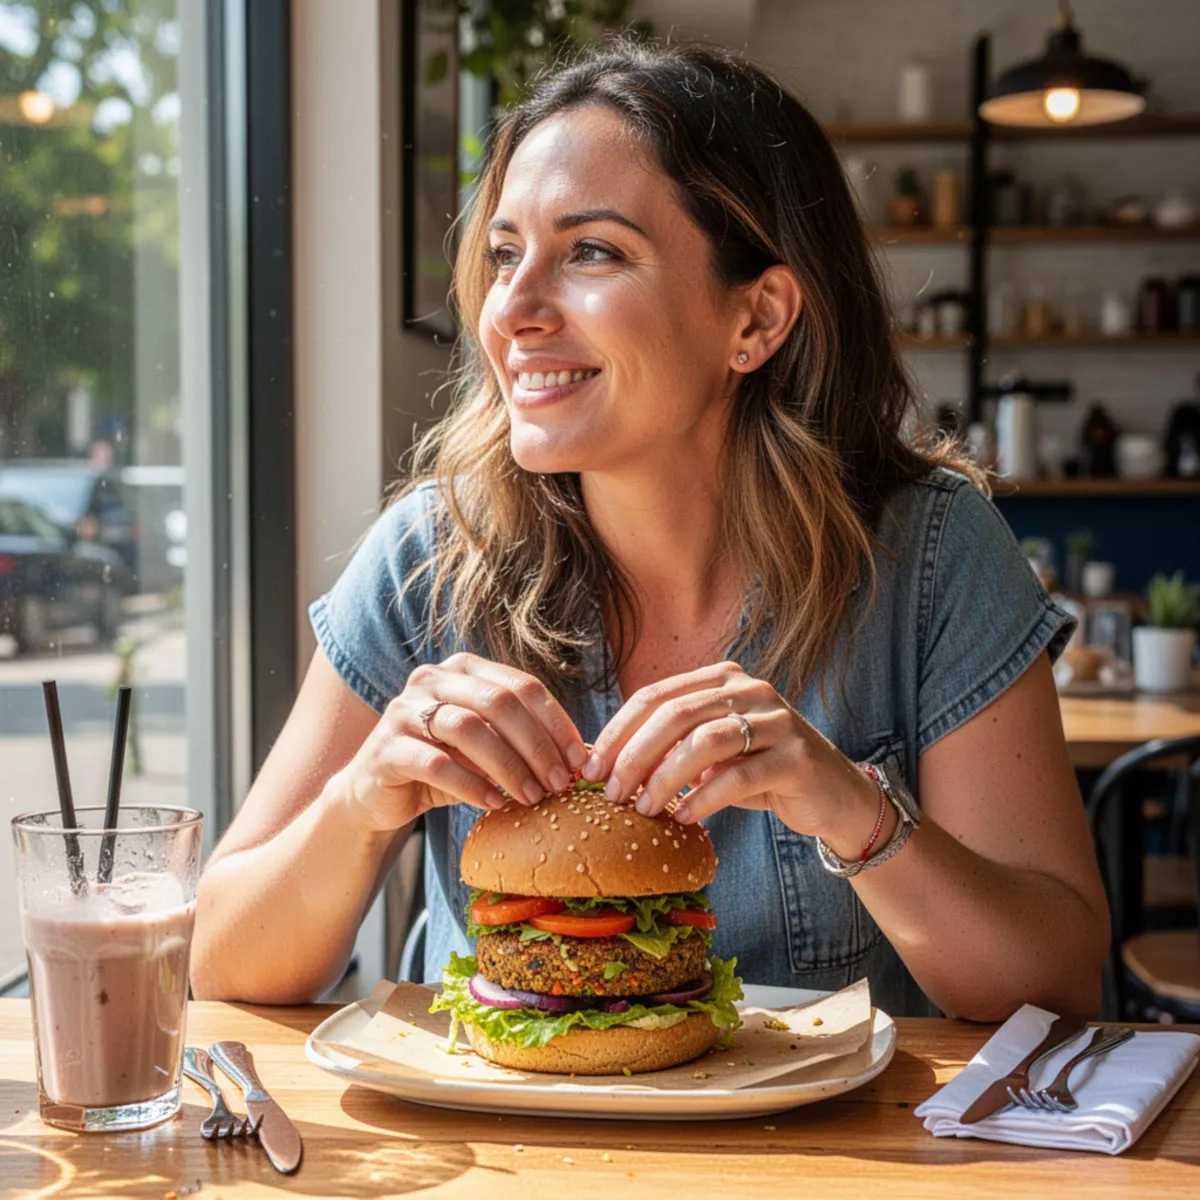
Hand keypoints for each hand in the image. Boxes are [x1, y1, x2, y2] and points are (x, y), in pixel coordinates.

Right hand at [331, 653, 587, 833]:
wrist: (378, 796)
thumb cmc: (446, 767)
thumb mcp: (491, 751)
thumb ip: (528, 744)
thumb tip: (591, 757)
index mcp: (465, 669)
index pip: (523, 686)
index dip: (557, 723)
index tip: (582, 761)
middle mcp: (432, 679)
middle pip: (498, 702)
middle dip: (536, 745)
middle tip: (558, 783)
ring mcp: (404, 710)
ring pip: (467, 728)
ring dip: (507, 766)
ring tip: (531, 797)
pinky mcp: (385, 748)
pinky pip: (435, 763)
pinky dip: (471, 786)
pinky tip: (493, 805)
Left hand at [582, 661, 882, 853]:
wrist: (833, 796)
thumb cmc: (759, 773)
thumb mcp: (711, 754)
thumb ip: (668, 747)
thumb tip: (600, 762)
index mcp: (722, 679)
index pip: (655, 696)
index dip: (617, 732)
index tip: (590, 767)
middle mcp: (750, 689)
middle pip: (674, 715)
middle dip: (634, 756)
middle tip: (611, 792)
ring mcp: (776, 720)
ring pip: (704, 741)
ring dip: (665, 778)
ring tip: (644, 808)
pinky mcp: (796, 757)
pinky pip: (737, 776)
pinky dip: (703, 799)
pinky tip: (684, 817)